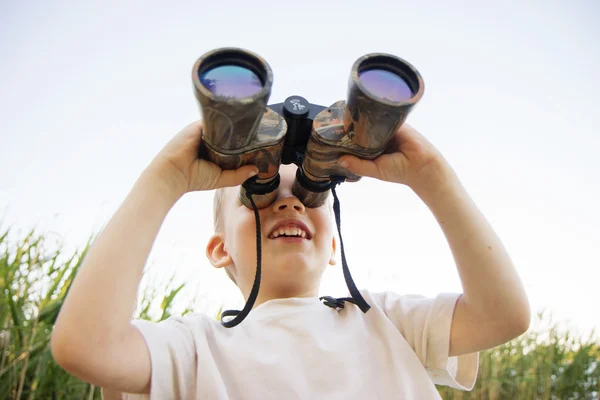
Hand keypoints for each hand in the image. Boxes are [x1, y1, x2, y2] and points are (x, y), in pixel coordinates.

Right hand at [147, 121, 258, 196]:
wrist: (173, 173)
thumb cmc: (194, 178)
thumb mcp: (220, 179)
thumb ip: (238, 175)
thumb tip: (256, 170)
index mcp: (214, 152)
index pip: (231, 144)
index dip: (244, 144)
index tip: (259, 143)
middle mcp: (209, 140)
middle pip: (229, 133)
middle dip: (242, 134)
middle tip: (260, 133)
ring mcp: (203, 132)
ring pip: (223, 125)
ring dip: (235, 126)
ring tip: (253, 125)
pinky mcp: (198, 125)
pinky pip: (214, 119)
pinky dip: (225, 120)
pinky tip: (239, 121)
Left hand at [338, 123, 454, 194]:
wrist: (421, 165)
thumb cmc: (399, 171)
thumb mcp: (375, 170)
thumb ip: (358, 166)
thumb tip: (340, 161)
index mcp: (372, 150)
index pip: (355, 142)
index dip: (344, 139)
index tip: (330, 135)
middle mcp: (378, 139)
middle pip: (361, 130)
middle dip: (350, 127)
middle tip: (333, 121)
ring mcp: (386, 129)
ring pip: (370, 121)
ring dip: (360, 119)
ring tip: (343, 113)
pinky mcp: (395, 122)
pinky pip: (382, 115)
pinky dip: (373, 113)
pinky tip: (361, 109)